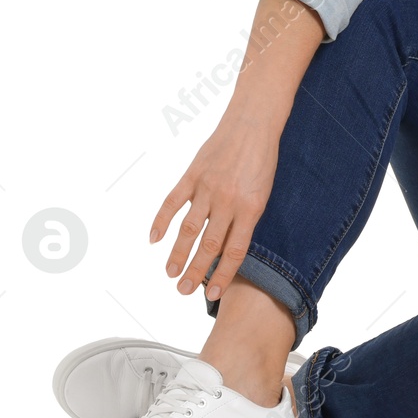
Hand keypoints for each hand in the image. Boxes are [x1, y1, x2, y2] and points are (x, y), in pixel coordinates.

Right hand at [149, 112, 281, 299]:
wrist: (253, 123)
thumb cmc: (262, 160)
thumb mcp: (264, 192)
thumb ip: (245, 218)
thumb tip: (227, 248)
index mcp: (251, 208)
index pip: (234, 250)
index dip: (222, 275)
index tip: (211, 294)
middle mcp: (228, 201)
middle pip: (209, 245)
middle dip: (195, 271)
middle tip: (183, 291)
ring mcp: (207, 187)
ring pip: (189, 228)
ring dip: (178, 253)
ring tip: (170, 273)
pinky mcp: (192, 174)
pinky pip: (172, 202)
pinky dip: (161, 221)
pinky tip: (153, 239)